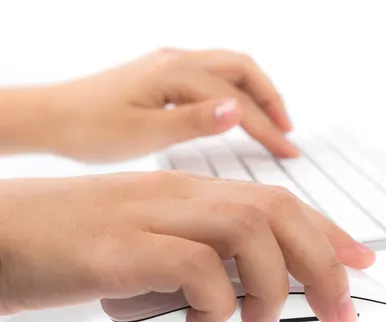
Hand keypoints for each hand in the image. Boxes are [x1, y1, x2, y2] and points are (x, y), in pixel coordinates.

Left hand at [0, 48, 298, 162]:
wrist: (51, 118)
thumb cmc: (90, 128)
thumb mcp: (145, 133)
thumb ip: (195, 121)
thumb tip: (239, 109)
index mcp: (175, 74)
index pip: (238, 101)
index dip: (267, 128)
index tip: (288, 150)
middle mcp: (177, 60)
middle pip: (243, 69)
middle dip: (271, 99)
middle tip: (287, 132)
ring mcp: (170, 63)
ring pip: (230, 68)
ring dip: (256, 91)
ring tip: (272, 121)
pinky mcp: (163, 73)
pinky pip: (213, 74)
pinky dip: (235, 91)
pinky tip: (237, 112)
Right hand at [0, 171, 374, 321]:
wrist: (3, 234)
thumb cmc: (82, 247)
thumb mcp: (156, 245)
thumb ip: (206, 257)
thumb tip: (256, 290)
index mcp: (192, 191)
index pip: (279, 201)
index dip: (328, 233)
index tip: (361, 264)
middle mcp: (179, 194)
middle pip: (277, 212)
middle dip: (324, 264)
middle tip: (340, 316)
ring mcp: (150, 215)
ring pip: (248, 231)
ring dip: (272, 289)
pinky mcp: (120, 248)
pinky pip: (194, 266)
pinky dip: (215, 303)